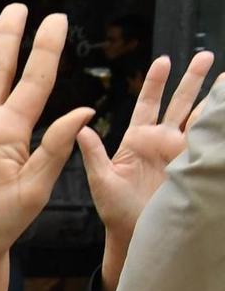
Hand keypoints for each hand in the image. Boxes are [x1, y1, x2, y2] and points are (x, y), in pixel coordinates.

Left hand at [77, 50, 214, 287]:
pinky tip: (224, 109)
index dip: (155, 83)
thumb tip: (80, 128)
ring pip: (198, 118)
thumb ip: (93, 153)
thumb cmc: (114, 210)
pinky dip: (217, 125)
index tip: (163, 61)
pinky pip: (208, 142)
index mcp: (137, 140)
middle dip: (191, 80)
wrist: (135, 234)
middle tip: (204, 56)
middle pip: (179, 104)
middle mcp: (161, 142)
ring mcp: (180, 153)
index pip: (147, 104)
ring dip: (211, 99)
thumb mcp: (101, 179)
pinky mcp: (193, 166)